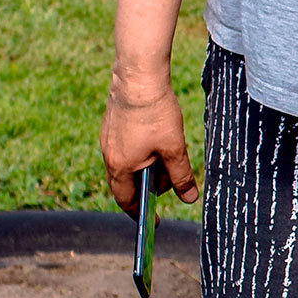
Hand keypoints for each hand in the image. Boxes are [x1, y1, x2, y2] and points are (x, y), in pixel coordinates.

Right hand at [99, 66, 200, 214]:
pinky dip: (141, 150)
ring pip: (128, 163)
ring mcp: (108, 139)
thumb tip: (189, 198)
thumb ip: (181, 176)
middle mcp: (108, 155)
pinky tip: (157, 136)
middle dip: (150, 185)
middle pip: (127, 183)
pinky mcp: (112, 124)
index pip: (127, 201)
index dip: (141, 214)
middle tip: (172, 178)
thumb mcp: (173, 147)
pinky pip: (126, 147)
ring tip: (168, 153)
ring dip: (147, 165)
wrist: (138, 74)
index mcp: (120, 167)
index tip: (153, 222)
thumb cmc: (155, 113)